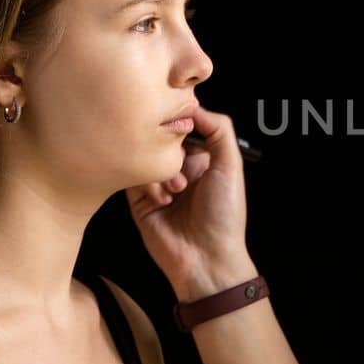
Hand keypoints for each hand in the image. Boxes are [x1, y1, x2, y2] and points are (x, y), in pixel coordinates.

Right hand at [124, 104, 252, 298]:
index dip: (180, 124)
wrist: (207, 258)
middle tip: (182, 166)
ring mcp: (158, 186)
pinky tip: (163, 201)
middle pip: (160, 141)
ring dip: (160, 171)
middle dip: (169, 149)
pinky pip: (132, 179)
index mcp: (202, 160)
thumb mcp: (231, 165)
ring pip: (145, 158)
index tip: (179, 125)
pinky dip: (147, 185)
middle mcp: (179, 171)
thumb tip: (195, 105)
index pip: (183, 128)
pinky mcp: (140, 202)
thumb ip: (219, 129)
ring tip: (177, 191)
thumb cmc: (224, 215)